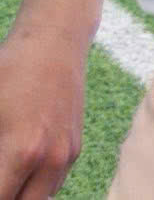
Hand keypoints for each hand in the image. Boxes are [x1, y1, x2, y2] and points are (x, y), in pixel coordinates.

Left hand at [0, 30, 85, 199]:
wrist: (56, 40)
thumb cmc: (9, 70)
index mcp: (23, 150)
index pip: (1, 197)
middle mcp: (52, 158)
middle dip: (6, 195)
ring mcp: (68, 153)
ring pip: (40, 198)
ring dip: (20, 193)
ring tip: (6, 175)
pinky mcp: (75, 146)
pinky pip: (52, 183)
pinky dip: (33, 186)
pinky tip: (17, 169)